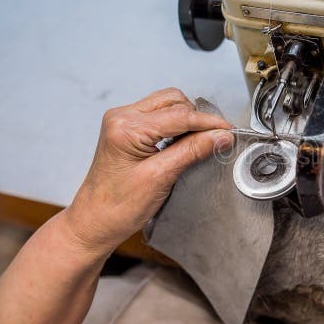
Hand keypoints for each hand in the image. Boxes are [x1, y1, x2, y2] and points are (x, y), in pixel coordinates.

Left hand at [64, 88, 232, 254]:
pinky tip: (183, 142)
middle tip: (215, 139)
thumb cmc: (118, 206)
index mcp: (126, 127)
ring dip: (187, 120)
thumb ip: (192, 151)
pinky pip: (159, 115)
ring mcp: (123, 121)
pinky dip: (176, 125)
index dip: (208, 123)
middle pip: (173, 102)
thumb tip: (220, 135)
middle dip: (197, 118)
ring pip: (168, 105)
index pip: (179, 115)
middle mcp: (122, 117)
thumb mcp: (161, 177)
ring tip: (198, 142)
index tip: (229, 131)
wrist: (94, 222)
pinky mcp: (127, 129)